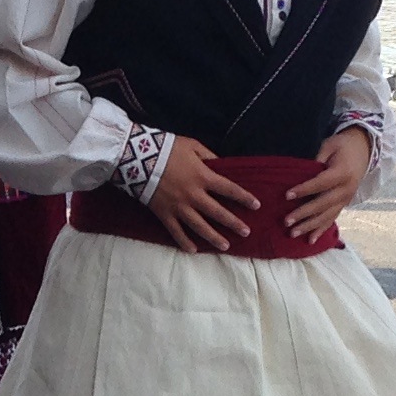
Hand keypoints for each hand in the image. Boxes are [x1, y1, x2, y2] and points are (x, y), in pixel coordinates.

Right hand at [145, 136, 257, 252]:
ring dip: (214, 237)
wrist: (139, 157)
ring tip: (226, 246)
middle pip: (218, 213)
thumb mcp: (192, 145)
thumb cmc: (167, 148)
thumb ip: (209, 156)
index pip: (230, 189)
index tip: (256, 206)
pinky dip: (184, 242)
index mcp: (203, 177)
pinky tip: (194, 250)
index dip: (244, 198)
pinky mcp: (164, 214)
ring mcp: (179, 207)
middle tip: (246, 232)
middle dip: (234, 223)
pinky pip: (176, 232)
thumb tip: (222, 164)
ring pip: (200, 227)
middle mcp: (194, 195)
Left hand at [282, 126, 371, 240]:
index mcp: (342, 173)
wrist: (364, 150)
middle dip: (304, 214)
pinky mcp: (344, 204)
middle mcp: (346, 189)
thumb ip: (317, 158)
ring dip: (309, 226)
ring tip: (293, 233)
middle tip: (286, 221)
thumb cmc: (342, 146)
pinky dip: (321, 230)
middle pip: (323, 204)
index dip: (304, 190)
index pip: (320, 183)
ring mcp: (346, 199)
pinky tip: (310, 240)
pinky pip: (332, 219)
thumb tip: (300, 172)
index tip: (287, 195)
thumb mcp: (329, 145)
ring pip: (327, 216)